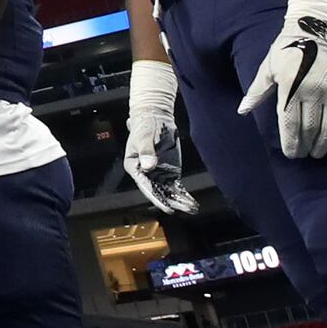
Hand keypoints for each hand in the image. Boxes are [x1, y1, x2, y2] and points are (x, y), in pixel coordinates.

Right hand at [121, 60, 195, 213]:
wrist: (156, 118)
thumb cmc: (146, 125)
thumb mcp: (144, 136)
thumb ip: (146, 150)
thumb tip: (149, 165)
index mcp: (135, 167)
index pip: (145, 185)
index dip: (155, 197)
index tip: (166, 207)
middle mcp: (146, 174)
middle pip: (157, 191)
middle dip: (169, 202)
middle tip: (181, 210)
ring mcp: (158, 173)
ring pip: (167, 191)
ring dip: (178, 200)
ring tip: (191, 208)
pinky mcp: (169, 171)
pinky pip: (176, 186)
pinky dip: (183, 194)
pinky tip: (191, 202)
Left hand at [237, 0, 326, 157]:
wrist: (317, 28)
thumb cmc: (287, 49)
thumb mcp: (268, 68)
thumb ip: (257, 91)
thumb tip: (242, 110)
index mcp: (290, 87)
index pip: (290, 124)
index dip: (291, 143)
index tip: (291, 154)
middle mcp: (313, 90)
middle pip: (311, 129)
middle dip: (307, 146)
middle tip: (305, 155)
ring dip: (325, 144)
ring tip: (319, 152)